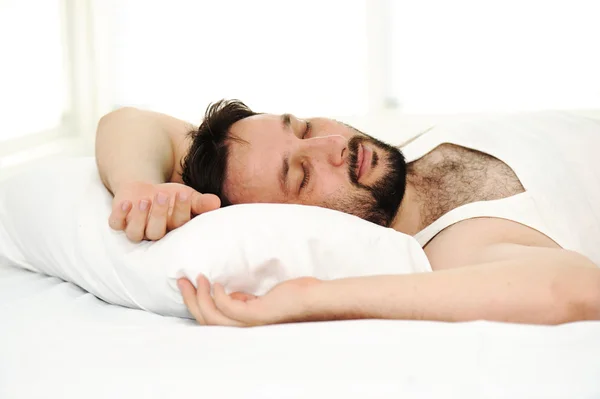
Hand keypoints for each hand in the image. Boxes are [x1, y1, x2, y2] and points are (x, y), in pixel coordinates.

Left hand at [109, 181, 220, 241]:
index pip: (178, 224)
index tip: (183, 193)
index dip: (181, 210)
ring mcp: (135, 228)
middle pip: (155, 232)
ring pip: (135, 232)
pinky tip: (126, 203)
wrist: (145, 190)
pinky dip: (119, 215)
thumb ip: (201, 202)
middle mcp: (153, 233)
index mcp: (173, 229)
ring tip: (144, 200)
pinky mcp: (119, 221)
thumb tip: (216, 202)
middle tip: (163, 195)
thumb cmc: (170, 197)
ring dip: (139, 217)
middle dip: (159, 214)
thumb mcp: (187, 196)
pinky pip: (116, 224)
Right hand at [177, 275, 321, 326]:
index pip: (211, 320)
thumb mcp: (261, 300)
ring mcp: (250, 324)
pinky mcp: (257, 315)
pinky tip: (218, 284)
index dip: (196, 304)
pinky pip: (229, 308)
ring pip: (213, 317)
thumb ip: (244, 300)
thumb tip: (228, 293)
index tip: (189, 285)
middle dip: (190, 300)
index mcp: (243, 325)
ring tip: (198, 279)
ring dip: (200, 297)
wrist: (315, 299)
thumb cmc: (293, 297)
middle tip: (181, 280)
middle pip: (206, 321)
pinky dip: (219, 297)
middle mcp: (244, 329)